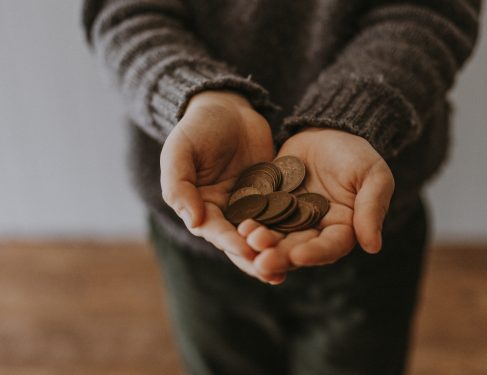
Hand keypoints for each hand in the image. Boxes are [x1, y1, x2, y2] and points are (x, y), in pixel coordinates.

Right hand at [160, 90, 283, 282]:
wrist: (228, 107)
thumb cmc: (198, 127)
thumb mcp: (180, 150)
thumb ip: (180, 185)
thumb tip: (194, 221)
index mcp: (200, 207)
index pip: (214, 230)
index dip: (229, 241)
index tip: (246, 250)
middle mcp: (224, 213)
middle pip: (239, 242)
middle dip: (255, 257)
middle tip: (273, 272)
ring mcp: (250, 206)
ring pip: (262, 234)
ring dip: (274, 251)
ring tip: (291, 267)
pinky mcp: (271, 196)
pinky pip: (281, 215)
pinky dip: (290, 229)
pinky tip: (307, 240)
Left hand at [241, 128, 394, 280]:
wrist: (325, 131)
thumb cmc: (356, 154)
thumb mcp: (373, 176)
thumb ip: (371, 208)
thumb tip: (373, 246)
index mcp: (342, 229)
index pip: (330, 247)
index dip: (315, 253)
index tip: (299, 256)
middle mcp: (314, 230)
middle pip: (297, 248)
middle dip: (280, 255)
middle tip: (262, 261)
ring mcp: (289, 219)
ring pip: (274, 237)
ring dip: (261, 243)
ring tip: (248, 240)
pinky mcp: (269, 205)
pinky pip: (258, 216)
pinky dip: (249, 222)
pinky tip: (238, 225)